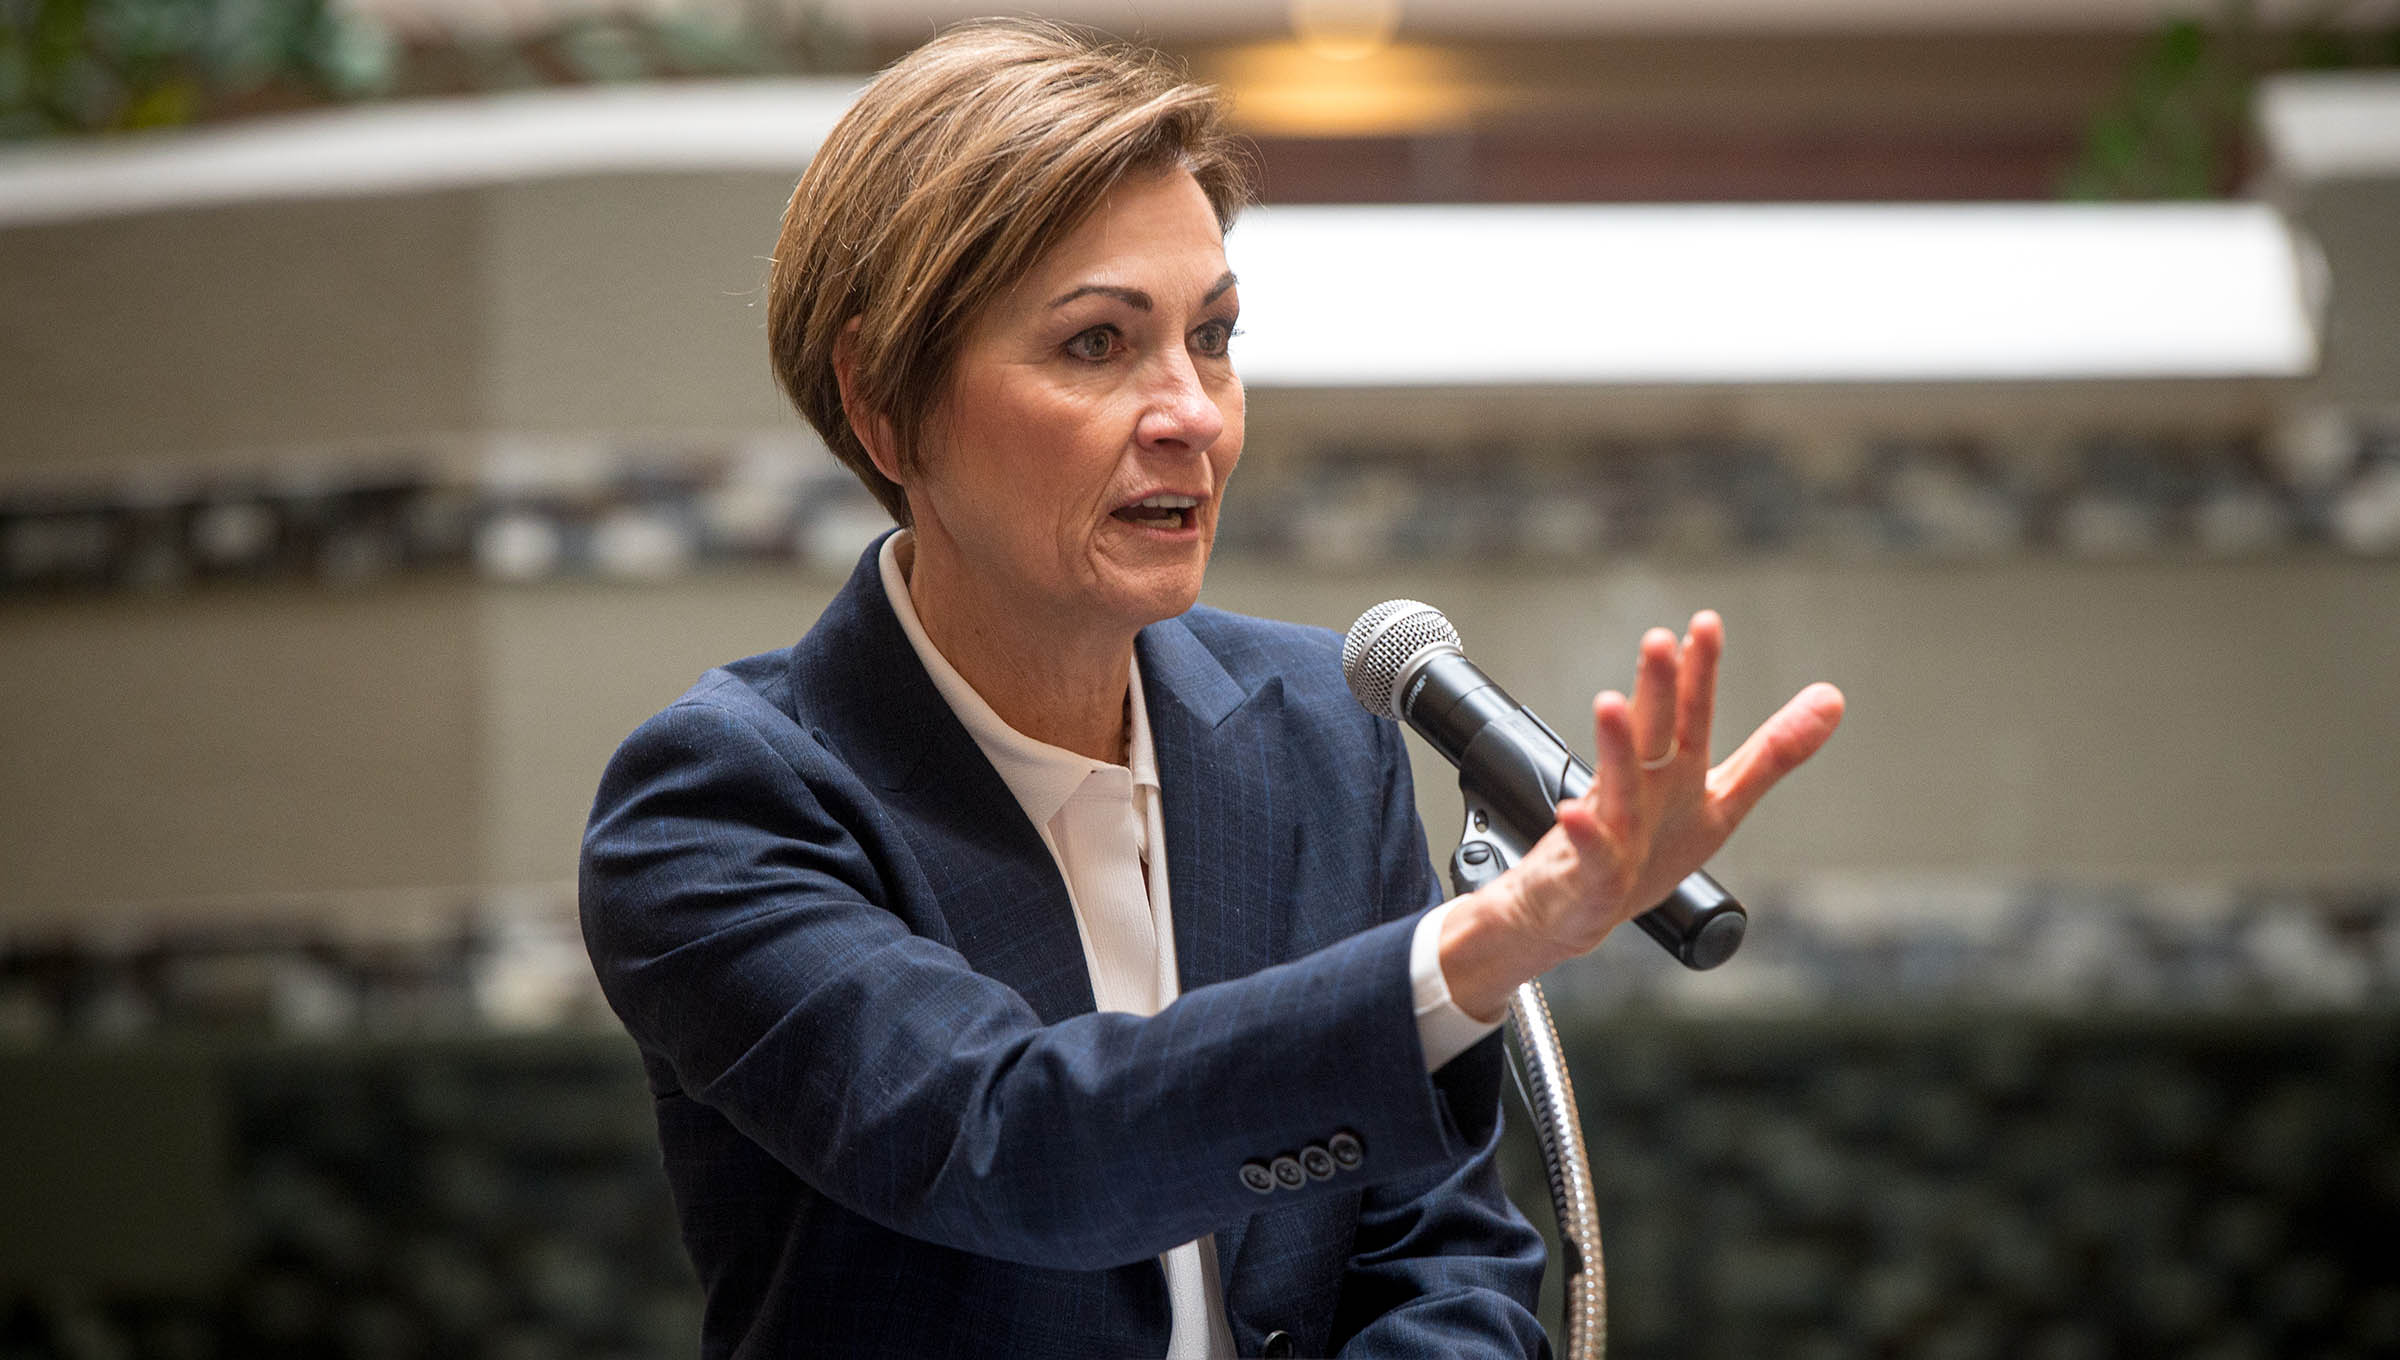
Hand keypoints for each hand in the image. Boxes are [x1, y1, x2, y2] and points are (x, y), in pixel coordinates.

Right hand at [1440, 612, 1843, 1017]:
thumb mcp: (1722, 802)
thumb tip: (1832, 699)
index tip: (1706, 624)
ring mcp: (1612, 829)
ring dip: (1614, 746)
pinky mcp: (1590, 875)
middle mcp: (1640, 789)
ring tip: (1610, 704)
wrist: (1574, 907)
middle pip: (1652, 735)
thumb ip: (1774, 753)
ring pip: (1616, 785)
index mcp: (1675, 772)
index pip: (1692, 715)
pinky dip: (1582, 834)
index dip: (1701, 672)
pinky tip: (1572, 813)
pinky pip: (1589, 854)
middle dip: (1656, 688)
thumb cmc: (1648, 850)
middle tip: (1659, 641)